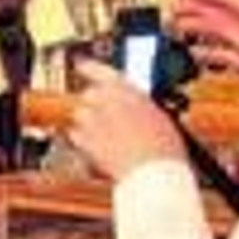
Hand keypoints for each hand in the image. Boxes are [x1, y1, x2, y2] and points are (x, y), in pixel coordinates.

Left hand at [69, 60, 185, 181]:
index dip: (89, 68)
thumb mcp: (159, 116)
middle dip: (95, 103)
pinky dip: (82, 139)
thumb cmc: (163, 147)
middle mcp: (106, 102)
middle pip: (89, 95)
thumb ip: (139, 106)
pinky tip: (96, 147)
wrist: (154, 172)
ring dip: (88, 121)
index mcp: (127, 91)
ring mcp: (93, 122)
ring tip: (105, 135)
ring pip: (80, 114)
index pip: (99, 71)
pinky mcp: (85, 142)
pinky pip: (75, 135)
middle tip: (108, 116)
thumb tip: (134, 108)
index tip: (82, 66)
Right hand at [173, 0, 238, 105]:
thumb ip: (229, 31)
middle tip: (175, 9)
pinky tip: (198, 54)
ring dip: (201, 29)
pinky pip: (226, 51)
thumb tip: (205, 19)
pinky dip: (210, 50)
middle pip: (222, 12)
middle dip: (197, 9)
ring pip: (222, 31)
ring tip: (181, 28)